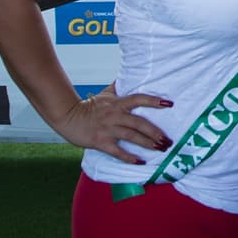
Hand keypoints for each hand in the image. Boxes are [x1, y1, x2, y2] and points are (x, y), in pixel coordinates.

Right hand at [56, 88, 173, 164]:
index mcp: (118, 103)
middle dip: (156, 132)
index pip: (139, 99)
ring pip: (132, 136)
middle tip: (168, 140)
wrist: (68, 117)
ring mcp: (108, 129)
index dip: (154, 101)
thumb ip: (118, 87)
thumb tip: (128, 75)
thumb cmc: (89, 106)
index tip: (169, 104)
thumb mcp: (105, 94)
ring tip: (161, 148)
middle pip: (139, 123)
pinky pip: (117, 151)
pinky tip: (140, 162)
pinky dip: (129, 157)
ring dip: (148, 143)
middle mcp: (115, 115)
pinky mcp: (100, 141)